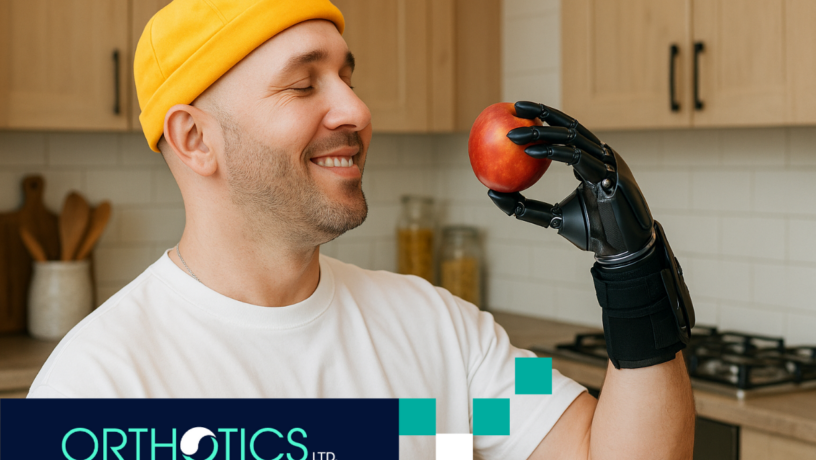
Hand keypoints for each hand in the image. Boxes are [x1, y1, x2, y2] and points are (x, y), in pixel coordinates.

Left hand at [488, 102, 694, 343]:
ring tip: (512, 136)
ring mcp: (609, 163)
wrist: (621, 251)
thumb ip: (525, 207)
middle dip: (541, 113)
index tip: (516, 112)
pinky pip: (578, 158)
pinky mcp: (611, 174)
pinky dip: (554, 152)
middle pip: (570, 125)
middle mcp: (602, 156)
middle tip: (511, 110)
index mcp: (593, 161)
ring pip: (573, 136)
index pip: (567, 131)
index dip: (544, 117)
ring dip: (541, 133)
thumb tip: (491, 193)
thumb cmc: (592, 233)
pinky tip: (531, 152)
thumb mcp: (552, 218)